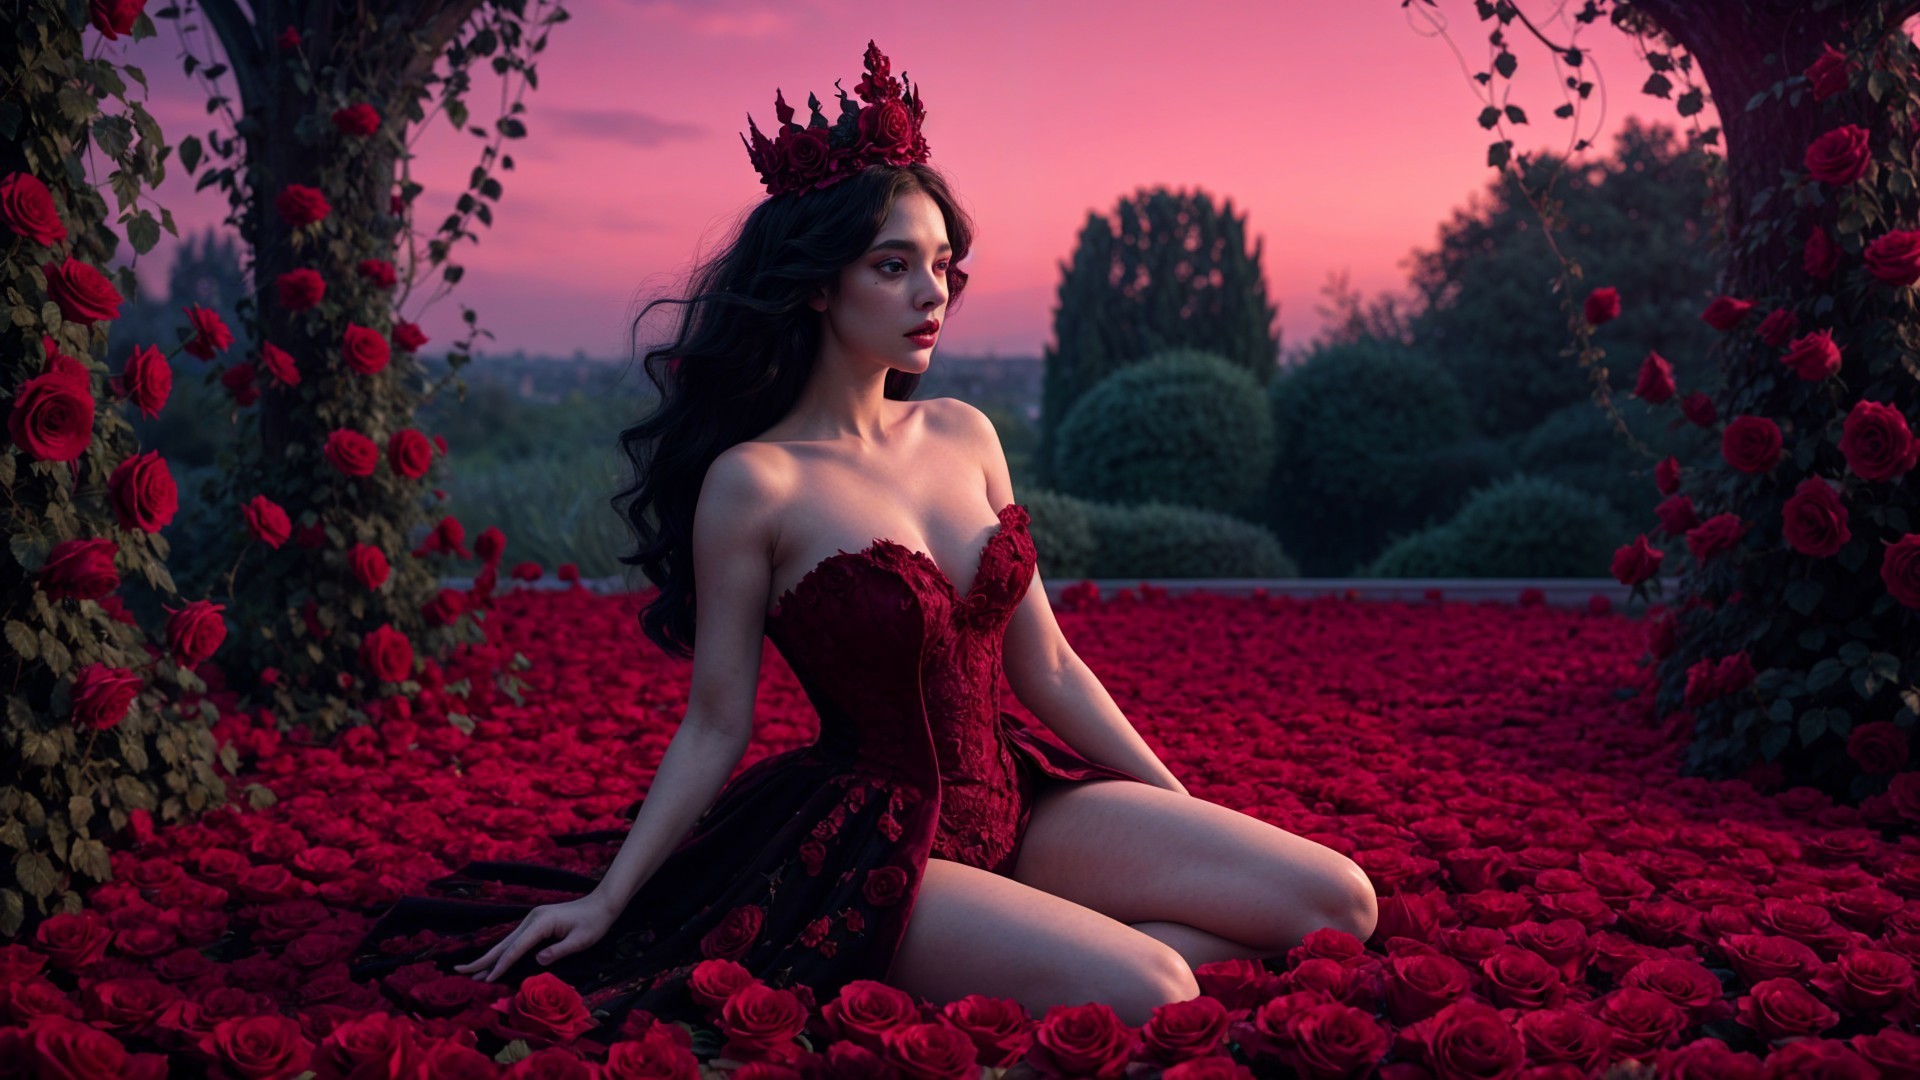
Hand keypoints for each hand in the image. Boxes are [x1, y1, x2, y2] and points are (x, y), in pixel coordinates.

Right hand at [455, 895, 619, 982]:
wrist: (601, 904)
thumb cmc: (594, 923)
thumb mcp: (580, 940)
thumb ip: (558, 951)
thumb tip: (537, 961)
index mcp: (541, 923)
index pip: (516, 948)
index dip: (501, 965)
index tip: (486, 979)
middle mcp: (532, 919)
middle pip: (503, 943)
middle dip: (483, 960)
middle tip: (461, 971)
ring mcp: (532, 920)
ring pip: (506, 942)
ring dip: (489, 957)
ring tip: (471, 971)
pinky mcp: (535, 924)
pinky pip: (514, 941)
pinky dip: (501, 952)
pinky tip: (494, 961)